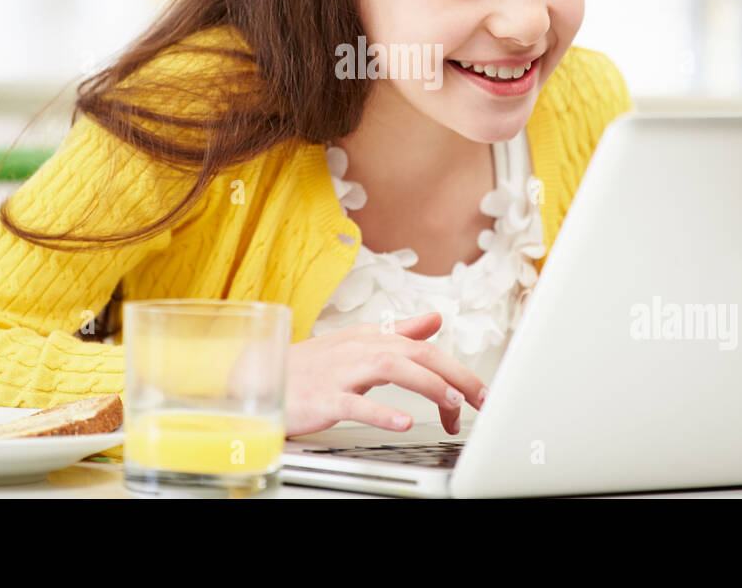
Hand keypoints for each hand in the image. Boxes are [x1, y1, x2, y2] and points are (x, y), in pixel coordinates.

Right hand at [284, 312, 485, 437]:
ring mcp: (341, 373)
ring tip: (452, 404)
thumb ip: (399, 333)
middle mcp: (360, 350)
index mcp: (371, 338)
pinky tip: (404, 422)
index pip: (425, 348)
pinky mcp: (324, 398)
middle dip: (456, 376)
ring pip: (392, 369)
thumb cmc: (311, 364)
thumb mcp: (358, 344)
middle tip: (482, 400)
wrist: (259, 375)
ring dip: (427, 385)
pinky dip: (381, 413)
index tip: (480, 393)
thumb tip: (434, 320)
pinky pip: (355, 404)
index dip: (458, 368)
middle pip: (417, 355)